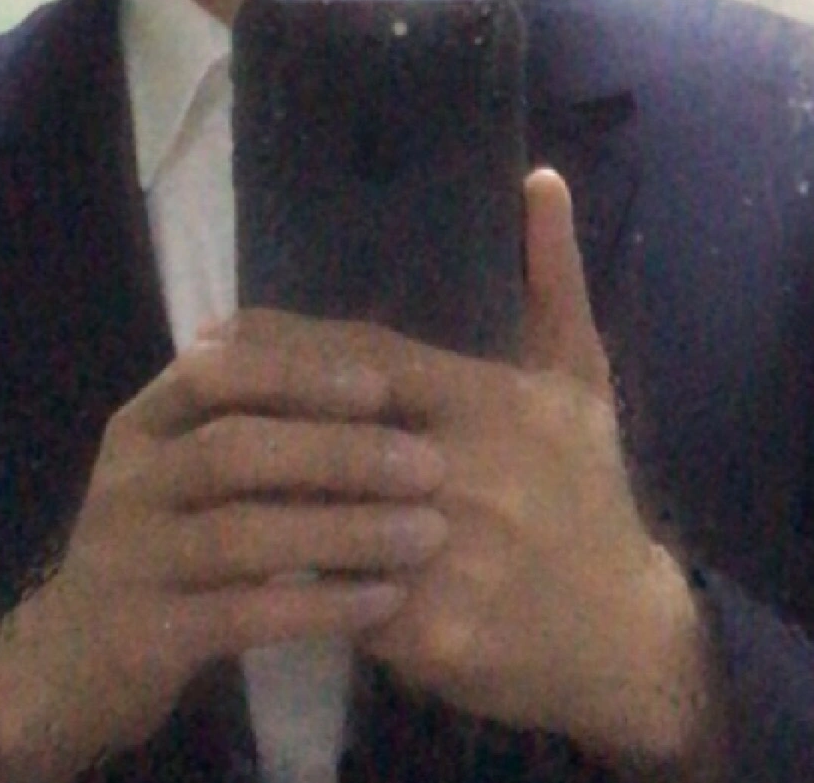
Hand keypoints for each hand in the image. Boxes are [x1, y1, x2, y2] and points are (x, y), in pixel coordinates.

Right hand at [0, 330, 447, 778]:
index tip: (381, 384)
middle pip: (234, 448)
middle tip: (429, 465)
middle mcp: (128, 482)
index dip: (298, 374)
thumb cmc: (159, 544)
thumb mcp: (182, 467)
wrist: (68, 663)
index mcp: (143, 424)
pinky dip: (320, 605)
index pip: (214, 371)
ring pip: (243, 534)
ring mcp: (129, 560)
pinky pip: (243, 615)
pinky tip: (384, 600)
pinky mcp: (145, 637)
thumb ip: (245, 418)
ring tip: (427, 533)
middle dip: (339, 451)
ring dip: (345, 530)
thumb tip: (359, 359)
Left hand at [212, 170, 724, 768]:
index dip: (289, 344)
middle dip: (253, 409)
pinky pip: (340, 600)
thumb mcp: (581, 379)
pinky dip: (292, 582)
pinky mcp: (433, 633)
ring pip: (323, 517)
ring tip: (192, 467)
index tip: (220, 330)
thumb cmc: (592, 494)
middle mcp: (466, 469)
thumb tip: (541, 176)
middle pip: (329, 431)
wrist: (627, 637)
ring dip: (258, 494)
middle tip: (186, 390)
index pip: (368, 359)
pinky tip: (236, 565)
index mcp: (491, 402)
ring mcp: (448, 554)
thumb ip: (552, 277)